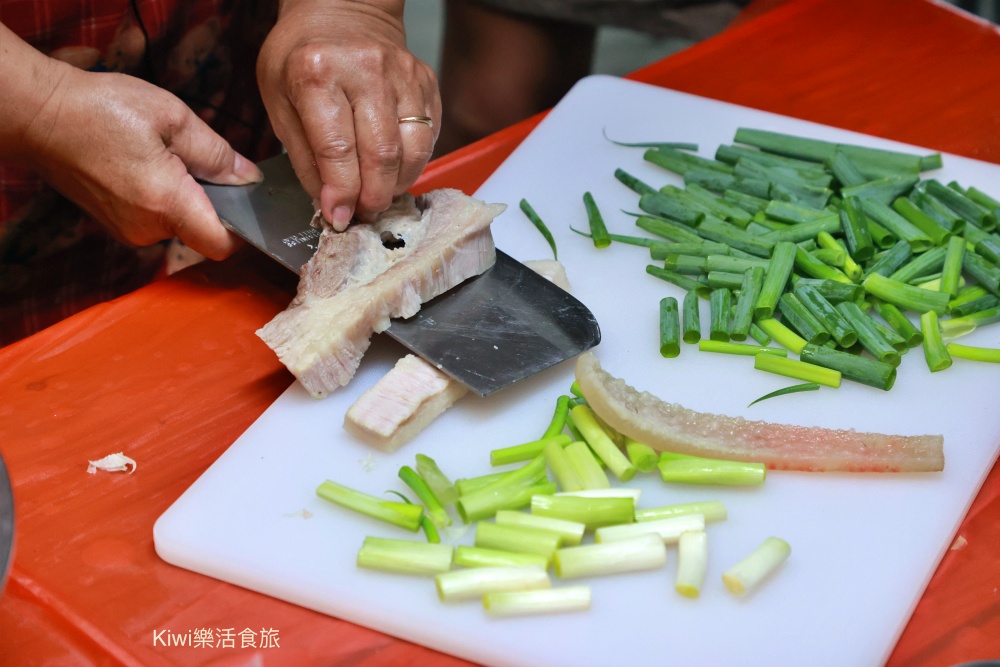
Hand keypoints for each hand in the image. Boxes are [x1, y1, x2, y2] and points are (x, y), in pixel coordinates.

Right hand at [8, 54, 261, 259]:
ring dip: (185, 196)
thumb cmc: (102, 109)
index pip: (222, 244)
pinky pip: (155, 218)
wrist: (39, 115)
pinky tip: (148, 164)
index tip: (248, 202)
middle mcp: (147, 229)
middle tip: (203, 160)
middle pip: (201, 231)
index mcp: (167, 204)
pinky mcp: (115, 224)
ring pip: (178, 223)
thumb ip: (217, 154)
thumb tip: (248, 178)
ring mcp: (128, 230)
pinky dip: (163, 197)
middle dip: (213, 201)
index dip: (243, 229)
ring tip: (167, 155)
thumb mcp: (173, 118)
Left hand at [257, 0, 440, 229]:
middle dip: (372, 196)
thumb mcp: (279, 101)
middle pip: (381, 154)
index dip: (341, 193)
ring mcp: (402, 74)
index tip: (339, 217)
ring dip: (396, 184)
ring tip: (378, 195)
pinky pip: (428, 137)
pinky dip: (413, 163)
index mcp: (317, 72)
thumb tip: (330, 204)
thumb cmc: (301, 58)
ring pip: (413, 150)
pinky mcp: (426, 81)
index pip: (337, 149)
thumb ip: (304, 157)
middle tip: (363, 213)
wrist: (341, 11)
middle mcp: (365, 69)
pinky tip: (394, 169)